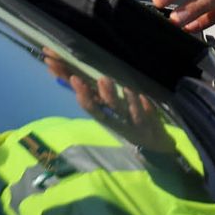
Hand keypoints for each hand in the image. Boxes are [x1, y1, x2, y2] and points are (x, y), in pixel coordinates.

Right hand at [42, 51, 175, 153]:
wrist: (154, 143)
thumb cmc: (127, 120)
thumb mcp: (109, 109)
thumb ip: (92, 93)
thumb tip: (70, 75)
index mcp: (103, 113)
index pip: (83, 100)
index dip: (72, 88)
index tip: (60, 70)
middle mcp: (113, 119)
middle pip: (96, 107)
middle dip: (85, 94)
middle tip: (75, 78)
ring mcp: (129, 122)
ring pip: (117, 109)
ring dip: (110, 95)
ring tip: (104, 79)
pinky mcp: (146, 124)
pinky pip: (141, 113)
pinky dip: (138, 103)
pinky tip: (135, 92)